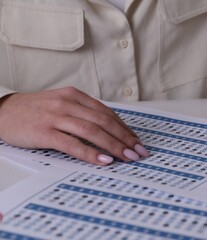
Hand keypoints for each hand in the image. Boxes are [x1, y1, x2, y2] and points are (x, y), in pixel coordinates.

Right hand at [0, 87, 148, 164]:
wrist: (1, 111)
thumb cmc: (35, 110)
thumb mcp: (61, 103)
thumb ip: (83, 113)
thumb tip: (109, 129)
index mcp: (75, 95)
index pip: (107, 113)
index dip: (125, 128)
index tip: (137, 141)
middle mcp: (68, 103)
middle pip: (104, 122)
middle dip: (126, 138)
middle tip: (139, 152)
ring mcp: (56, 116)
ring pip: (92, 132)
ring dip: (114, 146)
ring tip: (129, 157)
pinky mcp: (44, 132)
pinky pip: (72, 144)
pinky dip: (91, 153)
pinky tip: (104, 161)